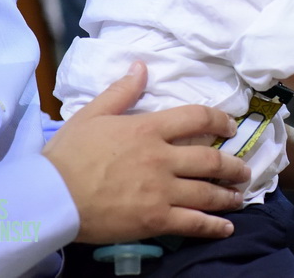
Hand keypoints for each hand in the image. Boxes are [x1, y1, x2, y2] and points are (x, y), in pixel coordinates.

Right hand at [43, 61, 251, 243]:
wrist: (50, 196)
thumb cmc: (67, 154)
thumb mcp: (92, 114)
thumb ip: (121, 91)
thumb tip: (142, 66)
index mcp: (148, 129)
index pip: (197, 118)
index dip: (220, 121)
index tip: (231, 127)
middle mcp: (162, 158)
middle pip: (211, 159)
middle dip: (233, 165)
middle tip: (243, 170)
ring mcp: (162, 191)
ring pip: (208, 192)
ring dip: (229, 195)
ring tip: (240, 197)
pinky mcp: (155, 219)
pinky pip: (194, 223)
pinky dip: (214, 226)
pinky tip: (227, 228)